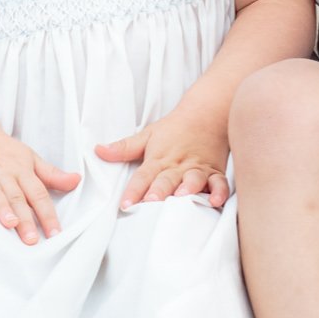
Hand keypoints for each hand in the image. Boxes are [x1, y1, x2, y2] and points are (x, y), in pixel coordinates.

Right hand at [0, 132, 79, 243]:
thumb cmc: (3, 152)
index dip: (47, 214)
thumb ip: (51, 174)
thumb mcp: (29, 159)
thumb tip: (76, 181)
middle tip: (31, 239)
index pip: (38, 193)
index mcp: (21, 169)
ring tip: (8, 223)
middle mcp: (1, 170)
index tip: (55, 233)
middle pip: (15, 195)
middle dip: (24, 217)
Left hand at [95, 108, 230, 210]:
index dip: (133, 190)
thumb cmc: (175, 129)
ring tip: (182, 197)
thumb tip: (99, 151)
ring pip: (193, 180)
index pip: (143, 176)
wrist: (206, 113)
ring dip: (188, 189)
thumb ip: (124, 148)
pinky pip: (219, 183)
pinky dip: (219, 192)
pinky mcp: (215, 172)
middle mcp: (177, 165)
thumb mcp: (147, 135)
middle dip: (159, 191)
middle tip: (151, 202)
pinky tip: (215, 201)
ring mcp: (197, 168)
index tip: (125, 204)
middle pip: (166, 179)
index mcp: (159, 159)